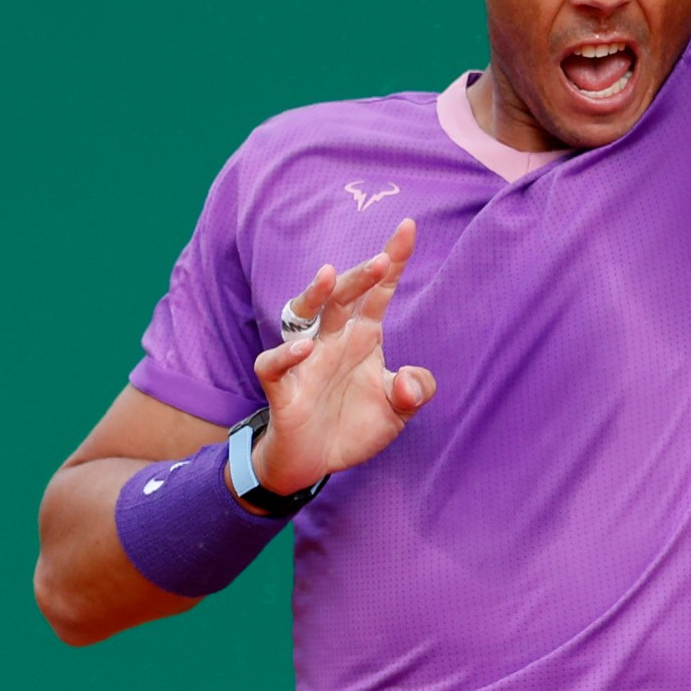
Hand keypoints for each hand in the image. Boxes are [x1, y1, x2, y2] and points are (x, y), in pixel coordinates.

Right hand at [246, 218, 437, 498]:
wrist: (313, 463)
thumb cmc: (353, 425)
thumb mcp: (398, 411)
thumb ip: (415, 391)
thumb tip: (407, 382)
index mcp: (363, 337)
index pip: (379, 293)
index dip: (394, 260)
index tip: (408, 227)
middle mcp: (333, 340)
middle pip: (344, 296)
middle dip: (362, 275)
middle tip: (381, 259)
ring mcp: (305, 360)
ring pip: (304, 315)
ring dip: (315, 294)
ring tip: (329, 276)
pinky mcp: (282, 387)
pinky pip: (275, 363)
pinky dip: (286, 353)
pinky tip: (305, 348)